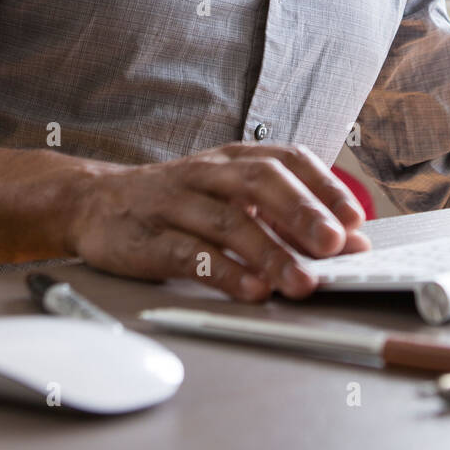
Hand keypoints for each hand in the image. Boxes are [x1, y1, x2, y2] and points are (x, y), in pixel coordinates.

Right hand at [68, 142, 370, 302]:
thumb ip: (285, 216)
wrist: (94, 203)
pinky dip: (223, 273)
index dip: (323, 187)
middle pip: (260, 182)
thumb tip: (349, 242)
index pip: (287, 160)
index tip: (354, 219)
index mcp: (234, 158)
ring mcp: (176, 203)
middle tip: (335, 245)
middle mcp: (207, 173)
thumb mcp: (230, 195)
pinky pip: (188, 254)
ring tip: (301, 282)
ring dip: (270, 252)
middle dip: (302, 212)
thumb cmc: (178, 201)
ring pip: (228, 222)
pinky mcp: (148, 238)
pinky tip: (250, 291)